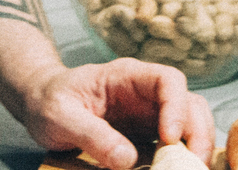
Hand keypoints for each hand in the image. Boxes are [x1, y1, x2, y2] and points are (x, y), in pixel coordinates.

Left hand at [21, 58, 215, 169]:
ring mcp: (149, 116)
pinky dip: (181, 159)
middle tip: (193, 165)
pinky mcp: (146, 137)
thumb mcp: (60, 115)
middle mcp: (145, 93)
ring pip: (189, 125)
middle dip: (197, 133)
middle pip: (190, 104)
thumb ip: (91, 134)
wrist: (39, 104)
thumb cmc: (49, 100)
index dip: (177, 106)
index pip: (168, 80)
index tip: (169, 138)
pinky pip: (174, 147)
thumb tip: (126, 160)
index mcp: (127, 76)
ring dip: (195, 148)